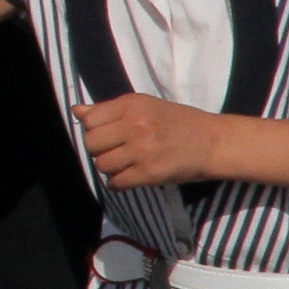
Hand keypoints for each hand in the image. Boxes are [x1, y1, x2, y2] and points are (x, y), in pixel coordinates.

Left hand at [73, 94, 222, 188]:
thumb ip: (109, 110)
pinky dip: (119, 183)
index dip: (94, 130)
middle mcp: (135, 125)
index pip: (90, 120)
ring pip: (102, 165)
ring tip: (125, 163)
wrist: (212, 142)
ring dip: (109, 168)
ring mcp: (142, 150)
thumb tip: (76, 111)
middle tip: (115, 151)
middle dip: (99, 150)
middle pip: (91, 144)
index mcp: (132, 105)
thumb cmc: (178, 122)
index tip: (107, 134)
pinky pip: (117, 183)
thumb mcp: (145, 106)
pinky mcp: (150, 173)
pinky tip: (130, 176)